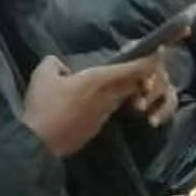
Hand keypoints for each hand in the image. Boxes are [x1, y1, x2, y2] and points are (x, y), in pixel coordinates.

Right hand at [23, 53, 169, 156]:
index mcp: (100, 81)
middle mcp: (109, 97)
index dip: (149, 59)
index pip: (135, 68)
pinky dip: (112, 100)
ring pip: (124, 96)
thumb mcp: (43, 74)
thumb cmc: (43, 107)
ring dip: (126, 88)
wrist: (39, 145)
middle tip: (136, 64)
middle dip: (140, 74)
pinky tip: (96, 98)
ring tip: (113, 79)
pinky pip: (112, 108)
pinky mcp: (98, 128)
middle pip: (135, 83)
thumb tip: (62, 66)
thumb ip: (56, 63)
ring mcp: (105, 115)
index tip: (156, 51)